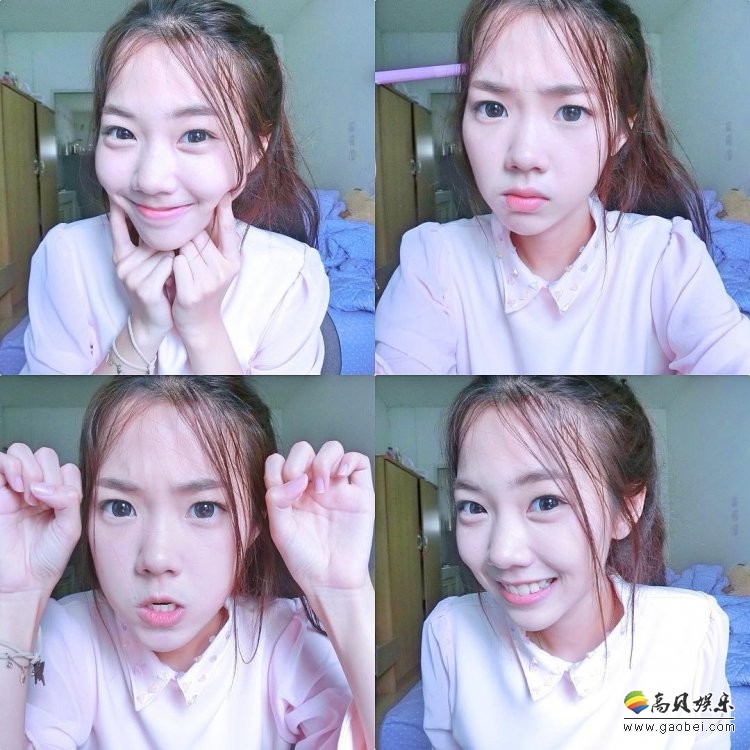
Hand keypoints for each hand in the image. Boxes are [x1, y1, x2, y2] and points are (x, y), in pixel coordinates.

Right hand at [0, 445, 81, 596]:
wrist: (24, 581)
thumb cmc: (47, 558)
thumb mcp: (71, 528)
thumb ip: (68, 500)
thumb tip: (45, 485)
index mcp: (59, 494)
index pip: (65, 467)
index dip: (64, 480)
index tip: (58, 503)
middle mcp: (38, 489)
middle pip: (44, 455)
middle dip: (45, 474)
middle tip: (40, 502)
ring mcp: (15, 490)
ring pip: (22, 452)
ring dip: (28, 469)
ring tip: (28, 497)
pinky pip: (0, 461)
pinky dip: (9, 465)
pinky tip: (15, 486)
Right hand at [110, 202, 174, 351]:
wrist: (153, 321)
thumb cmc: (156, 288)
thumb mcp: (147, 263)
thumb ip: (146, 242)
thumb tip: (153, 216)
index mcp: (121, 254)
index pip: (117, 225)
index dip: (117, 208)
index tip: (117, 189)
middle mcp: (123, 262)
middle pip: (153, 238)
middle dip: (168, 244)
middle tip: (170, 262)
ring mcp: (131, 275)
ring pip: (165, 252)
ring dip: (174, 260)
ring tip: (170, 276)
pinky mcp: (144, 287)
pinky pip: (168, 266)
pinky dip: (176, 271)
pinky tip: (172, 281)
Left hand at [171, 193, 240, 345]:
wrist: (198, 323)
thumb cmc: (203, 288)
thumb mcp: (217, 266)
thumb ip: (215, 242)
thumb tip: (214, 209)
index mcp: (233, 262)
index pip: (228, 230)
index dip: (225, 211)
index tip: (223, 192)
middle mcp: (224, 270)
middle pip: (198, 237)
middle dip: (187, 239)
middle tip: (186, 256)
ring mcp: (209, 282)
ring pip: (185, 249)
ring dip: (177, 253)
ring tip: (180, 269)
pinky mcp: (193, 292)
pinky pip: (176, 264)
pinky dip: (171, 267)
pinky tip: (173, 277)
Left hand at [264, 442, 373, 595]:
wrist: (331, 580)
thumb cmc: (304, 559)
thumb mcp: (280, 531)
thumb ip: (277, 500)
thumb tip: (296, 478)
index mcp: (290, 492)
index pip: (280, 461)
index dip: (278, 467)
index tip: (282, 487)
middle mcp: (313, 485)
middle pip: (304, 450)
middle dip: (299, 461)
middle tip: (301, 486)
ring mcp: (337, 487)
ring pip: (332, 449)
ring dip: (324, 460)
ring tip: (323, 486)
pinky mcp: (360, 492)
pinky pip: (359, 462)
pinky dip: (349, 460)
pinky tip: (341, 475)